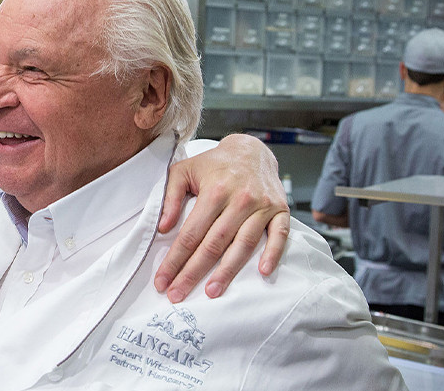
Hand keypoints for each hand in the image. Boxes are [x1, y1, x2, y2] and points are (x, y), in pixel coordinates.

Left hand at [154, 133, 289, 302]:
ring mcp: (262, 205)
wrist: (251, 149)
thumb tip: (163, 227)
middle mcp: (239, 199)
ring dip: (228, 271)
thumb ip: (170, 197)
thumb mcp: (183, 170)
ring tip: (212, 292)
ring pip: (244, 244)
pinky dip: (273, 254)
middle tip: (178, 294)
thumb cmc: (213, 164)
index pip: (190, 233)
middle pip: (214, 244)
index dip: (175, 259)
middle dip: (193, 272)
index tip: (163, 280)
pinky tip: (262, 272)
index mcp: (214, 191)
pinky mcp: (280, 209)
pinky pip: (279, 235)